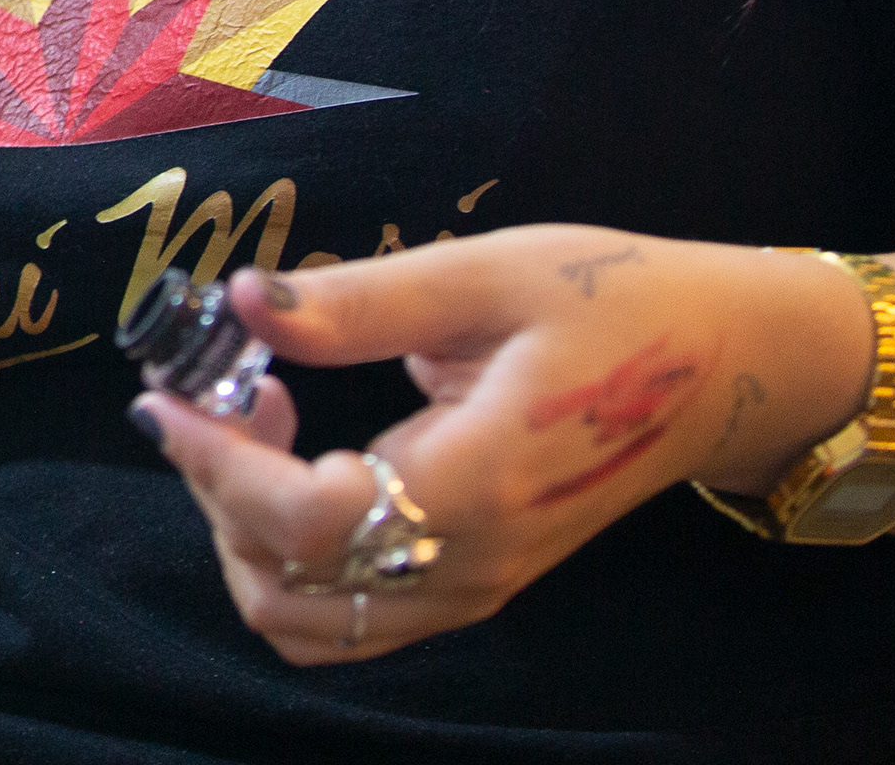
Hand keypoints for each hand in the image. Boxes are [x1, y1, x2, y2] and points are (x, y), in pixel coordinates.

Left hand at [128, 225, 870, 665]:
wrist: (726, 370)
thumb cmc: (616, 303)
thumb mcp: (488, 273)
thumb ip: (361, 300)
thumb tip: (242, 301)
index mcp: (479, 483)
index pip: (308, 524)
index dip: (218, 466)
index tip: (168, 395)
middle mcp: (471, 563)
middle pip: (286, 585)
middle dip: (218, 487)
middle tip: (219, 386)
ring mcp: (473, 588)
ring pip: (307, 621)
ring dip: (245, 534)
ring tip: (257, 424)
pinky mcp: (472, 586)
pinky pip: (347, 614)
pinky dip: (290, 557)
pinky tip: (301, 459)